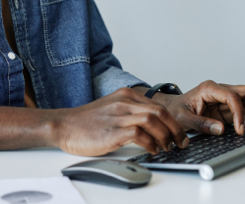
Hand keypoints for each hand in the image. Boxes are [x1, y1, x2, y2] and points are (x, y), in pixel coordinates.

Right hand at [54, 87, 189, 155]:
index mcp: (125, 95)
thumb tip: (153, 126)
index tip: (179, 133)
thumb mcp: (112, 108)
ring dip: (165, 136)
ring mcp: (118, 116)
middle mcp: (124, 102)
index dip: (173, 121)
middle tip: (180, 142)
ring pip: (152, 120)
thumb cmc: (87, 122)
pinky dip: (150, 143)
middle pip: (160, 112)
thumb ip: (130, 112)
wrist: (64, 125)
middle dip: (175, 129)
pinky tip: (152, 150)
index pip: (158, 106)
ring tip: (167, 148)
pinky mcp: (112, 131)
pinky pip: (139, 133)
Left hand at [157, 80, 244, 134]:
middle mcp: (221, 90)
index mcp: (209, 88)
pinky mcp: (230, 107)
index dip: (239, 113)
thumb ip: (200, 123)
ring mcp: (227, 97)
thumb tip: (221, 129)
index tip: (240, 129)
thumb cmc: (176, 111)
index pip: (232, 96)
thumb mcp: (183, 118)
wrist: (172, 109)